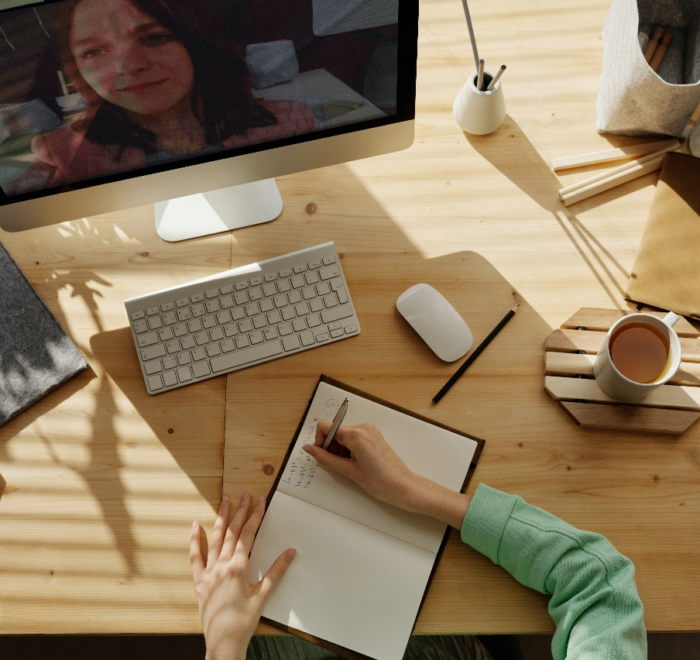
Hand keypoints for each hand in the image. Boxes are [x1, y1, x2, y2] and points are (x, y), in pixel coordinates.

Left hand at [190, 493, 295, 659]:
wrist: (224, 642)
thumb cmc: (244, 621)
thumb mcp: (263, 595)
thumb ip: (276, 571)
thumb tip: (290, 552)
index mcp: (238, 567)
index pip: (248, 534)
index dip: (255, 515)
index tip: (260, 501)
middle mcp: (221, 566)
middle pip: (232, 532)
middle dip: (240, 511)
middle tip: (246, 494)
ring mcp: (208, 573)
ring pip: (215, 539)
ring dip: (221, 519)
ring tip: (225, 501)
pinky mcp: (199, 582)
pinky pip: (195, 557)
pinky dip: (195, 540)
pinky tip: (196, 525)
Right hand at [303, 420, 419, 510]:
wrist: (404, 487)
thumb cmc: (380, 482)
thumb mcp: (349, 471)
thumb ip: (325, 458)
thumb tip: (309, 448)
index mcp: (356, 434)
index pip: (325, 426)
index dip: (320, 441)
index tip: (323, 455)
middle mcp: (363, 427)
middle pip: (334, 431)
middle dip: (331, 447)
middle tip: (340, 465)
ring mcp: (369, 430)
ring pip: (343, 435)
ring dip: (340, 449)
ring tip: (350, 466)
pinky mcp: (373, 435)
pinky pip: (353, 437)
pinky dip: (349, 448)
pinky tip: (356, 462)